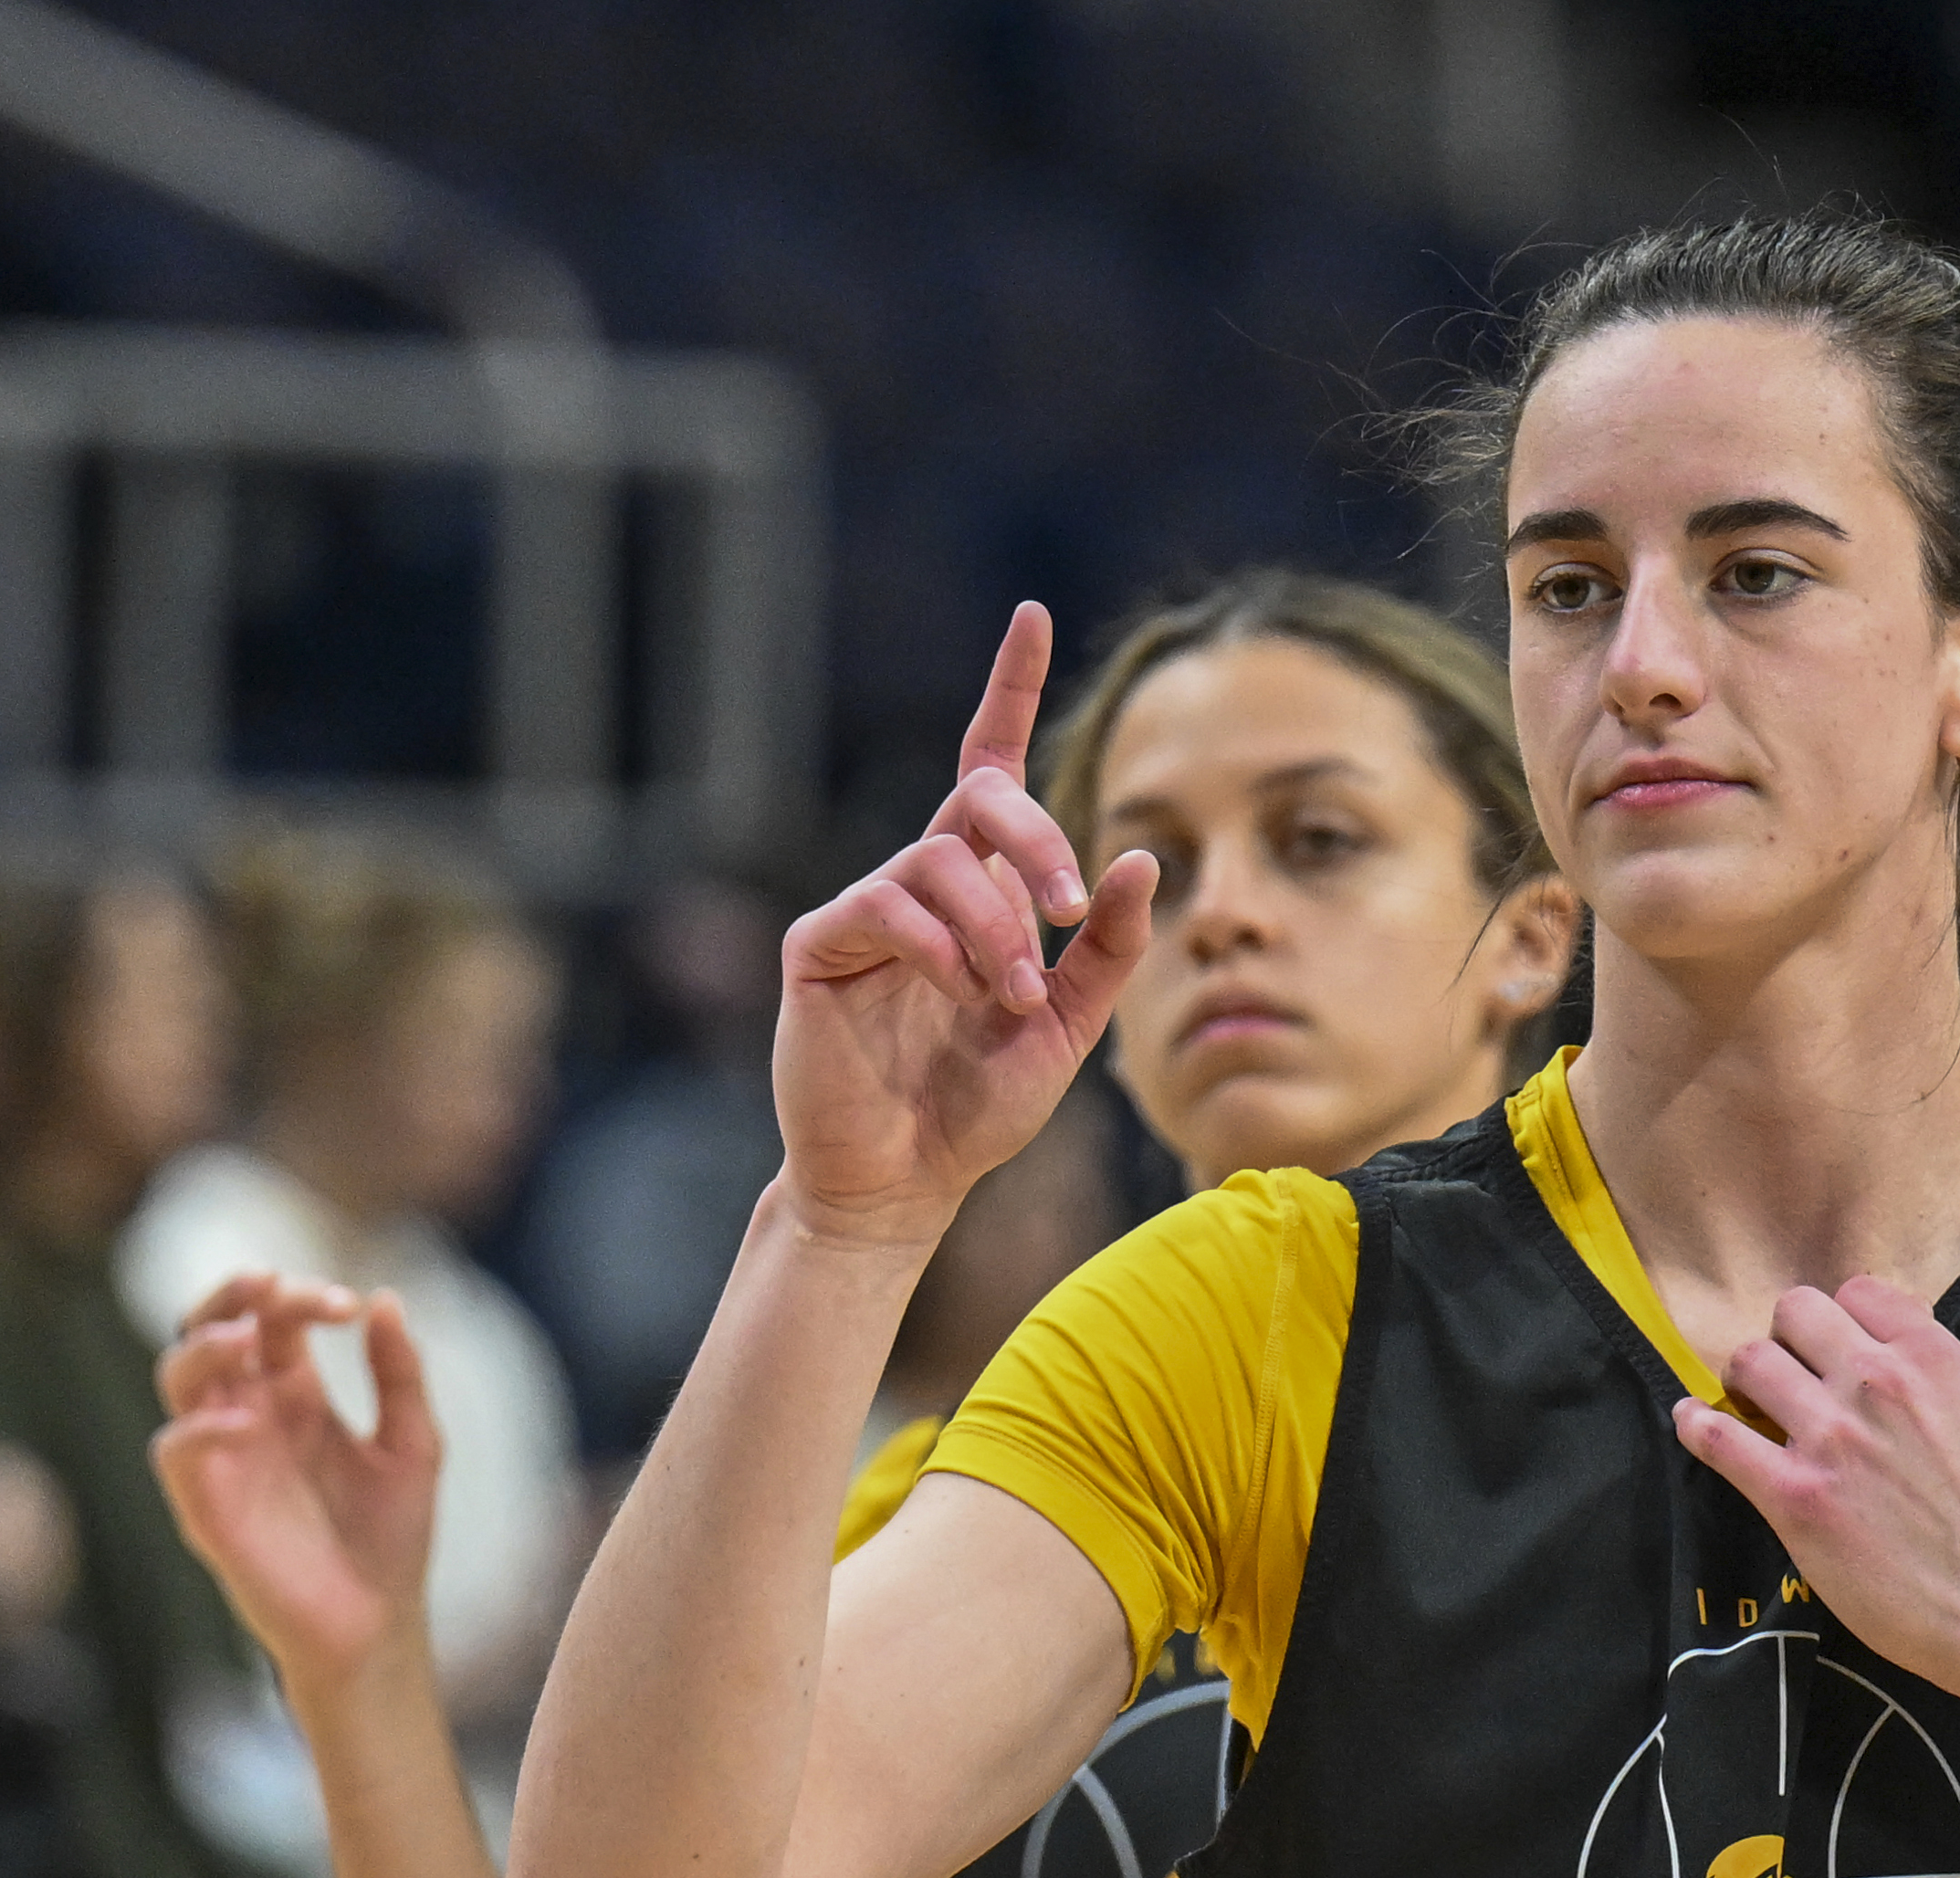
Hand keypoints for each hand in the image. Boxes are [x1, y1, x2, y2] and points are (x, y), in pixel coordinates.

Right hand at [153, 1272, 439, 1692]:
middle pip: (212, 1329)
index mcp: (296, 1396)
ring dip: (205, 1344)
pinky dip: (199, 1427)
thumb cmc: (391, 1539)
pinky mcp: (205, 1505)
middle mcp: (250, 1416)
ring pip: (177, 1375)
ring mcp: (223, 1457)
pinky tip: (243, 1421)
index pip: (274, 1320)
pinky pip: (173, 1450)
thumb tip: (384, 1299)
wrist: (378, 1628)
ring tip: (248, 1336)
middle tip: (270, 1282)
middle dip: (233, 1296)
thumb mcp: (414, 1445)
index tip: (347, 1305)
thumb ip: (399, 1375)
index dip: (300, 1298)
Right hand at [771, 602, 1157, 1245]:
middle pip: (979, 797)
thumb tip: (1139, 857)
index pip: (990, 767)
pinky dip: (939, 950)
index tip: (1032, 615)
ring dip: (996, 927)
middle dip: (1035, 835)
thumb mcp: (1068, 1024)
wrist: (904, 1179)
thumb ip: (1106, 947)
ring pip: (942, 862)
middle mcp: (919, 880)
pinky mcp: (821, 946)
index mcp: (978, 888)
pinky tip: (961, 998)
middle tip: (1068, 902)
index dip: (1009, 689)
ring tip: (1010, 997)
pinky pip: (887, 909)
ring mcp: (865, 908)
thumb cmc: (978, 1102)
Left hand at [1672, 1278, 1959, 1702]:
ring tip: (1751, 1405)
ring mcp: (1833, 1436)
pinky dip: (1696, 1423)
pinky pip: (1717, 1434)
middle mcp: (1879, 1381)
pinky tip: (1693, 1423)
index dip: (1840, 1320)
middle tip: (1791, 1379)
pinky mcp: (1796, 1495)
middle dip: (1788, 1340)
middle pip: (1795, 1312)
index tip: (1835, 1351)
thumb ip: (1932, 1380)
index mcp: (1934, 1357)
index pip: (1858, 1291)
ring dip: (1746, 1379)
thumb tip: (1885, 1358)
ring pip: (1751, 1360)